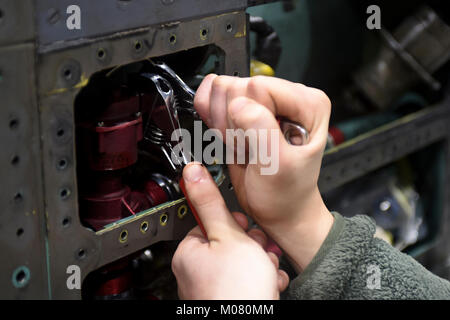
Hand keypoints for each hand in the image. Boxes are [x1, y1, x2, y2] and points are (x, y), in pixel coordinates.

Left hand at [172, 163, 288, 299]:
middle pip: (231, 244)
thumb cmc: (237, 291)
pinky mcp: (232, 301)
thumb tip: (192, 173)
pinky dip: (263, 280)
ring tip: (268, 270)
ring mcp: (215, 290)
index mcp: (189, 254)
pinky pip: (249, 282)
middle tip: (260, 250)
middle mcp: (197, 274)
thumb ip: (211, 202)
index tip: (245, 227)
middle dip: (253, 245)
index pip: (212, 225)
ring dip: (263, 262)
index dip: (234, 224)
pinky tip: (271, 284)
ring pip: (244, 263)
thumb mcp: (228, 235)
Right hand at [194, 75, 333, 271]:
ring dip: (225, 125)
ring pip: (222, 90)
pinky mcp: (242, 108)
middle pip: (237, 86)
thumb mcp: (278, 166)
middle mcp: (286, 97)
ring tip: (244, 146)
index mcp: (307, 103)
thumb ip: (261, 130)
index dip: (247, 118)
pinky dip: (213, 120)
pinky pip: (212, 96)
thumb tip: (238, 105)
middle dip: (234, 124)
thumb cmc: (286, 193)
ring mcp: (262, 101)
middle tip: (249, 148)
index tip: (254, 144)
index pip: (257, 87)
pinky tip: (230, 139)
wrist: (277, 209)